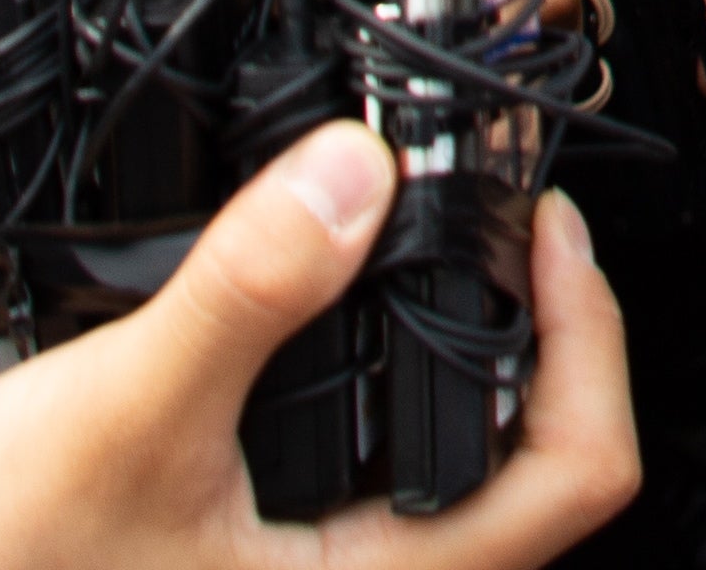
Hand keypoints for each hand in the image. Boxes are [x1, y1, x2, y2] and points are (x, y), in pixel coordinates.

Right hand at [0, 140, 630, 569]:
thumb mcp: (118, 412)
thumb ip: (248, 289)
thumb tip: (355, 174)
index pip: (575, 477)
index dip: (587, 335)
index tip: (545, 233)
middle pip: (529, 467)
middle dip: (526, 327)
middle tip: (496, 217)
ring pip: (446, 468)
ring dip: (444, 348)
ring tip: (410, 244)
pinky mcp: (255, 559)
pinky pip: (363, 472)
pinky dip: (369, 379)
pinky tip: (317, 314)